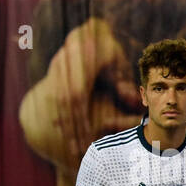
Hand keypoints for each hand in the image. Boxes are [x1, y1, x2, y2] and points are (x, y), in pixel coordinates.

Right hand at [18, 18, 138, 170]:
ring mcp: (56, 70)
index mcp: (81, 63)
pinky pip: (53, 101)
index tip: (88, 136)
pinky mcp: (53, 75)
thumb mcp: (119, 63)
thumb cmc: (110, 50)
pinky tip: (66, 137)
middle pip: (63, 104)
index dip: (81, 118)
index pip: (76, 96)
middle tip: (76, 151)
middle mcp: (63, 66)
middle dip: (70, 128)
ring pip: (56, 104)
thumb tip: (133, 101)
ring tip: (71, 149)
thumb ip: (124, 83)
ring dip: (64, 127)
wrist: (89, 33)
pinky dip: (61, 120)